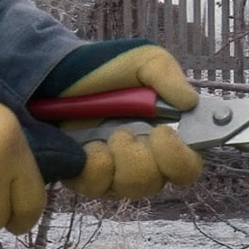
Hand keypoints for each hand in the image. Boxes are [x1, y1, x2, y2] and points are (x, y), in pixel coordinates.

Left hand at [41, 40, 203, 198]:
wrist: (57, 72)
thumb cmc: (106, 68)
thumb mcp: (142, 61)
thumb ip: (168, 77)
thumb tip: (191, 102)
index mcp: (163, 136)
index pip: (186, 167)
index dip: (181, 159)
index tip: (163, 134)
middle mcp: (141, 159)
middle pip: (155, 184)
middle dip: (142, 159)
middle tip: (124, 132)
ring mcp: (112, 171)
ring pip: (128, 188)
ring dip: (119, 160)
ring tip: (108, 136)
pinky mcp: (84, 176)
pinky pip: (97, 186)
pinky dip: (95, 166)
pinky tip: (88, 145)